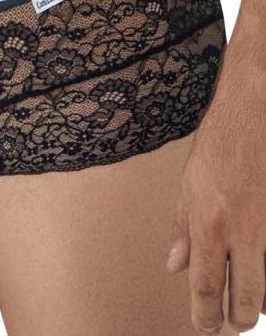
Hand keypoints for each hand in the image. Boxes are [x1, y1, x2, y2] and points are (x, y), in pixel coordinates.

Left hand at [166, 40, 265, 333]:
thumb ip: (182, 228)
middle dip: (235, 319)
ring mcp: (265, 227)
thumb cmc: (216, 147)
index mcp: (208, 223)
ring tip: (243, 311)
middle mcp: (239, 232)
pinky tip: (257, 273)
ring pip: (264, 282)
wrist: (253, 116)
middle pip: (243, 295)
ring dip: (254, 300)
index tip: (202, 329)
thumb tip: (174, 265)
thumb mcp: (187, 186)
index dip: (203, 314)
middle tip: (227, 327)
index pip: (205, 284)